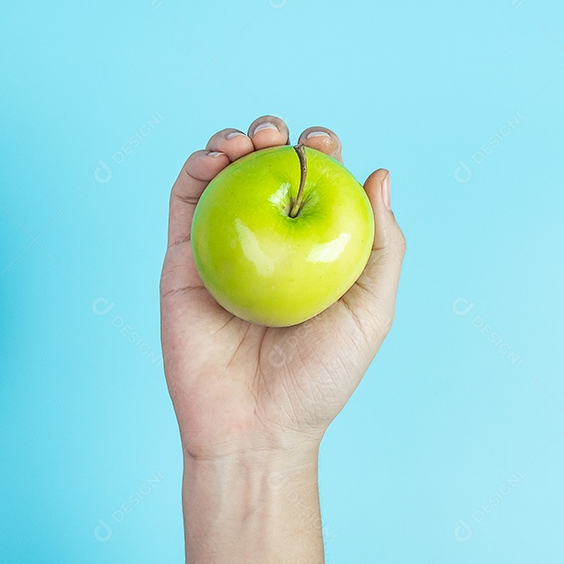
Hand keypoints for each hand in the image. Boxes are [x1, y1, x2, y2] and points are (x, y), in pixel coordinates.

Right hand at [160, 116, 405, 464]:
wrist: (253, 427)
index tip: (321, 143)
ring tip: (246, 140)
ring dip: (230, 142)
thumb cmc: (318, 380)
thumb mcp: (370, 312)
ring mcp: (219, 247)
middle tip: (278, 136)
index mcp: (308, 249)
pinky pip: (181, 204)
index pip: (313, 183)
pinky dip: (193, 170)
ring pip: (219, 177)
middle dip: (272, 136)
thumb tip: (378, 172)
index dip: (318, 151)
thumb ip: (382, 246)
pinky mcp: (180, 260)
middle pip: (263, 169)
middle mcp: (264, 241)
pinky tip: (212, 160)